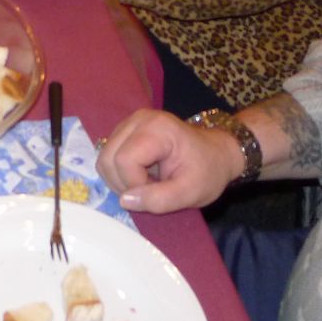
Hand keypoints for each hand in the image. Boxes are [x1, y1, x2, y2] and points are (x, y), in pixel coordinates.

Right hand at [96, 109, 240, 212]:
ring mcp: (128, 123)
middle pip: (108, 159)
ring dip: (121, 180)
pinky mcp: (123, 131)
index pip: (125, 161)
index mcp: (157, 128)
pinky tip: (140, 175)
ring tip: (147, 183)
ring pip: (104, 159)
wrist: (216, 154)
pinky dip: (120, 173)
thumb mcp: (191, 193)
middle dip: (124, 184)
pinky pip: (108, 156)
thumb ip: (159, 200)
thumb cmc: (207, 172)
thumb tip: (124, 200)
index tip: (158, 191)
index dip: (135, 184)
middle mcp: (138, 120)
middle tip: (151, 190)